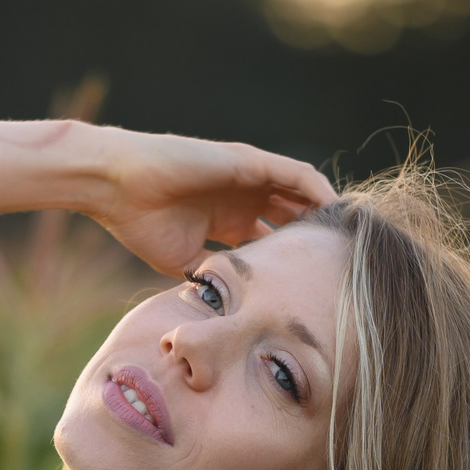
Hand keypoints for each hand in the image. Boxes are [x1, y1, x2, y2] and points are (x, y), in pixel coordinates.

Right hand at [86, 129, 336, 274]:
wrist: (120, 187)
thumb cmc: (141, 222)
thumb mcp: (184, 261)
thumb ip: (212, 275)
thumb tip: (230, 307)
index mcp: (229, 221)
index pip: (273, 241)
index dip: (294, 261)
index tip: (316, 288)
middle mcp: (243, 198)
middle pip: (293, 218)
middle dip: (315, 240)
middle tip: (342, 267)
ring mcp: (248, 178)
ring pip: (301, 195)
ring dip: (325, 215)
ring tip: (350, 239)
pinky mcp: (250, 162)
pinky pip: (297, 175)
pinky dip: (320, 191)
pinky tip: (337, 212)